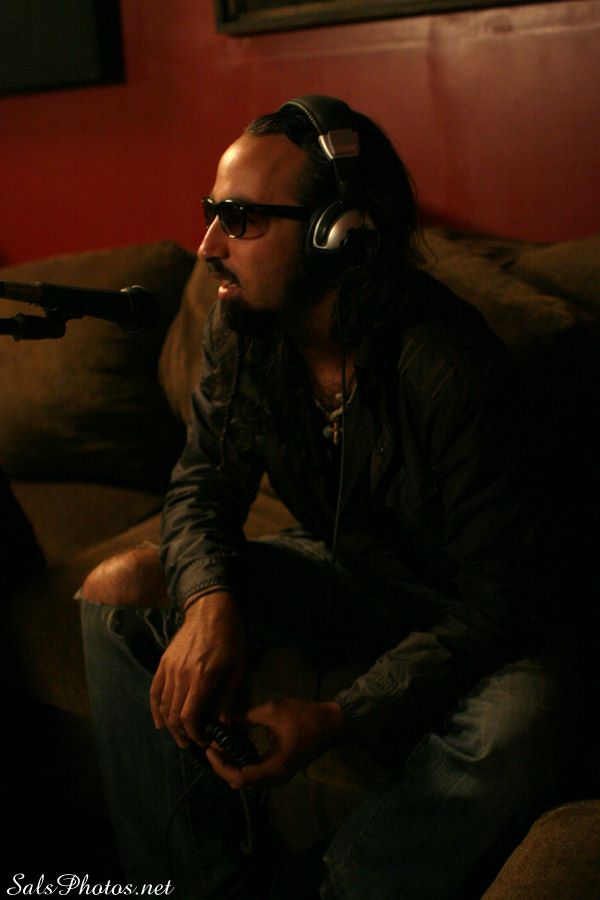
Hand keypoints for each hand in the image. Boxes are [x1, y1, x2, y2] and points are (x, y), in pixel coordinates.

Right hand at [149, 590, 246, 748]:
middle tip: (193, 743)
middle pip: (174, 715)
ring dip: (170, 725)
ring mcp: (170, 668)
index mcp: (202, 678)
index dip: (195, 734)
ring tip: (180, 736)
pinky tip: (160, 722)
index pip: (189, 717)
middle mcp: (182, 675)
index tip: (204, 740)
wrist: (210, 609)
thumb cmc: (230, 637)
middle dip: (183, 734)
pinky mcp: (164, 662)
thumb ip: (227, 697)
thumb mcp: (237, 667)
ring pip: (163, 706)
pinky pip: (155, 690)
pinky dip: (156, 709)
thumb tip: (223, 724)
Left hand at [206, 698, 347, 789]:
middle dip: (223, 767)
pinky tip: (239, 749)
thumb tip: (225, 721)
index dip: (220, 766)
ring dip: (233, 767)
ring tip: (222, 748)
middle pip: (241, 783)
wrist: (333, 722)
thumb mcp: (272, 711)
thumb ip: (246, 718)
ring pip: (250, 781)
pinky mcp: (284, 770)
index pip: (239, 777)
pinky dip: (245, 765)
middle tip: (213, 748)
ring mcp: (281, 776)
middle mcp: (277, 777)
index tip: (210, 749)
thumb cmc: (304, 716)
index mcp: (274, 766)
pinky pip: (258, 775)